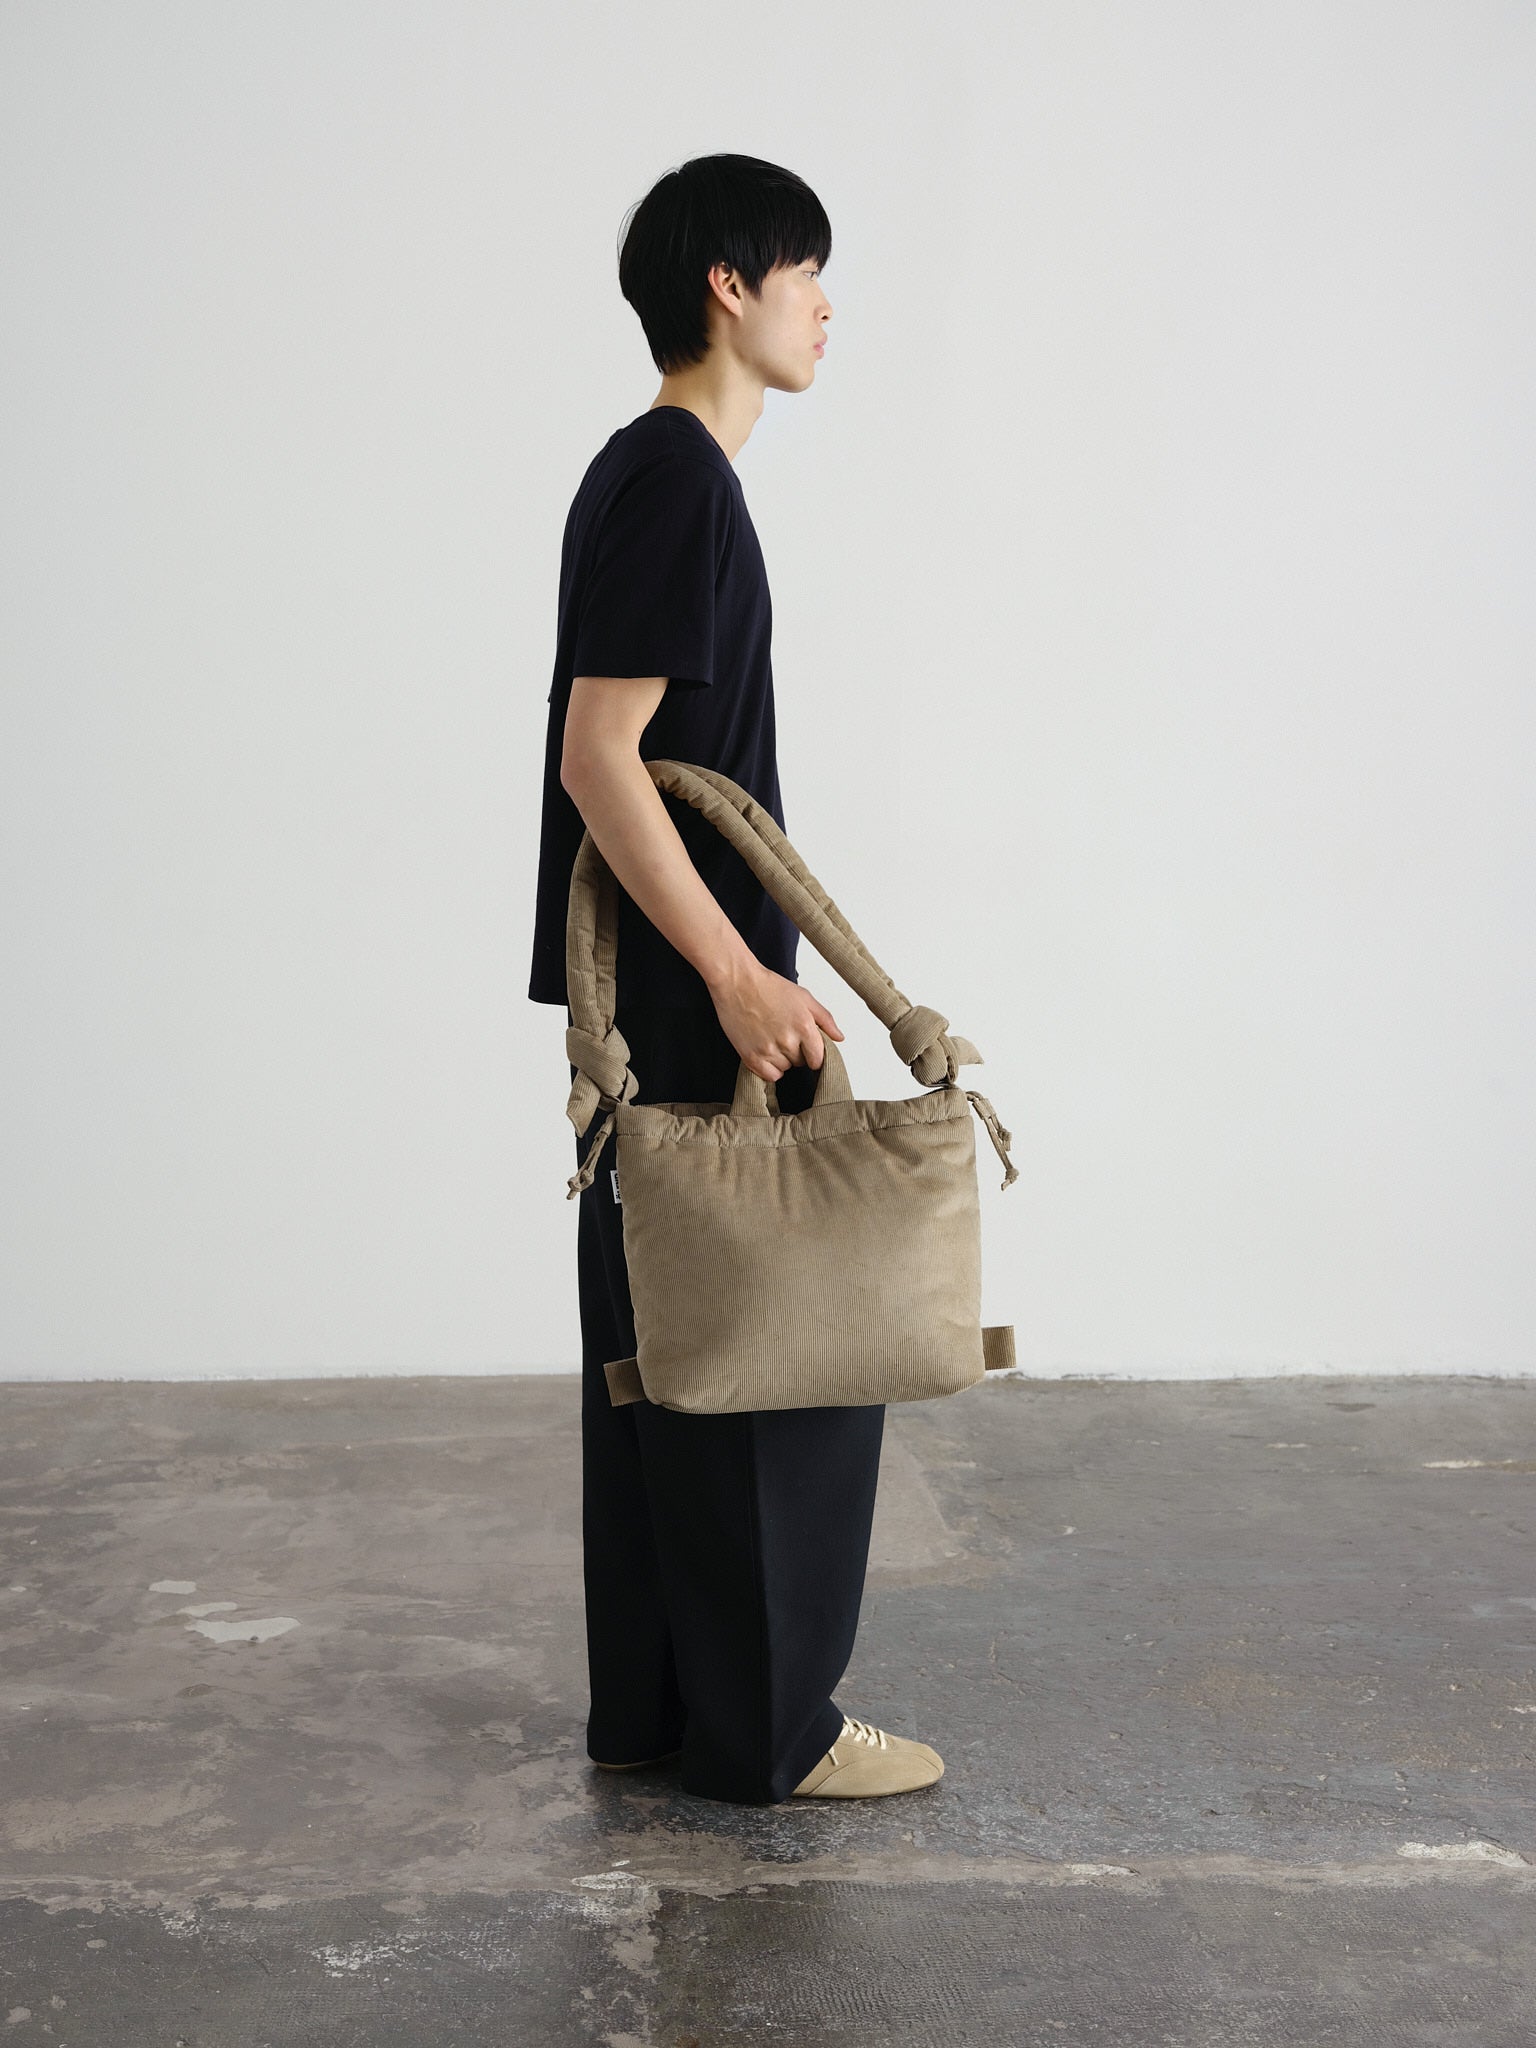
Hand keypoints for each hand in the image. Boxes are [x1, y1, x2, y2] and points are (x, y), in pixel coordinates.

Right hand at [708, 962, 844, 1083]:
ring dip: (782, 1059)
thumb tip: (839, 1037)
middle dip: (796, 1052)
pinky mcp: (751, 1056)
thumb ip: (825, 1019)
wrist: (737, 981)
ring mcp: (768, 1050)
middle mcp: (787, 1040)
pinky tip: (765, 1052)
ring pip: (785, 1069)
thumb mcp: (804, 997)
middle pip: (801, 1063)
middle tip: (784, 1035)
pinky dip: (769, 1068)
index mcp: (804, 1026)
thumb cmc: (769, 986)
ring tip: (772, 1039)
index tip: (807, 1049)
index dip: (814, 1054)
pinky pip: (769, 1076)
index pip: (818, 1058)